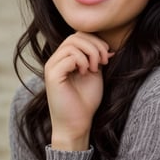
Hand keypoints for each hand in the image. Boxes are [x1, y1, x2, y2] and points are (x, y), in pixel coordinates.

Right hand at [44, 32, 113, 149]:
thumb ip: (96, 58)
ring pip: (71, 44)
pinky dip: (82, 61)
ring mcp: (52, 66)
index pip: (78, 35)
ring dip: (89, 53)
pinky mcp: (52, 75)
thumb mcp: (95, 73)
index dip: (95, 40)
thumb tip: (106, 45)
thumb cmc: (85, 101)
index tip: (107, 55)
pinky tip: (85, 73)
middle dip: (94, 45)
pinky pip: (69, 57)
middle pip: (75, 36)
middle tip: (104, 60)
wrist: (77, 124)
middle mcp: (55, 60)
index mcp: (64, 58)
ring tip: (94, 69)